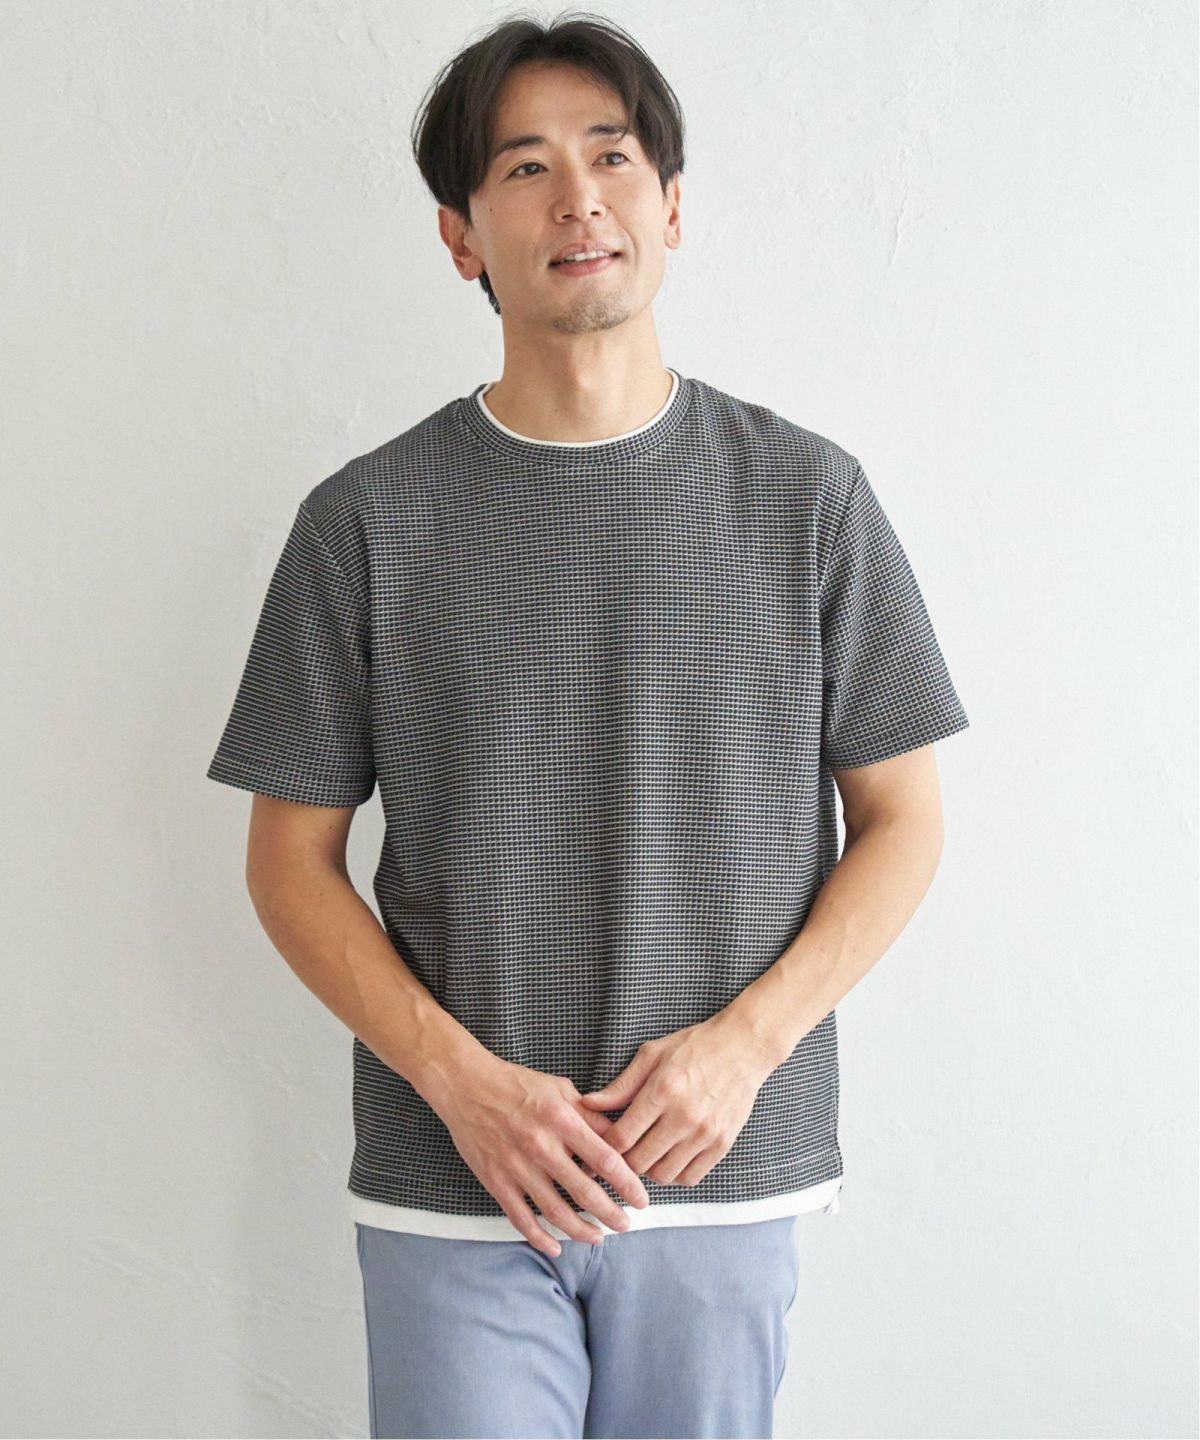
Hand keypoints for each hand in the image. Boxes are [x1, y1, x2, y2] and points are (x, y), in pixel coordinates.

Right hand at [436, 1055, 650, 1256]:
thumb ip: (590, 1115)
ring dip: (580, 1230)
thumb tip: (620, 1138)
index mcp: (561, 1119)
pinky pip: (521, 1218)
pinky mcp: (496, 1180)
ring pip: (555, 1211)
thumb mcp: (560, 1089)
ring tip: (598, 1237)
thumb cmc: (518, 1083)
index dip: (627, 1183)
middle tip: (626, 1225)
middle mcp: (541, 1145)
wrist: (466, 1085)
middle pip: (584, 1191)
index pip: (605, 1158)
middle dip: (610, 1213)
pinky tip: (556, 1246)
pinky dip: (540, 1237)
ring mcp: (516, 1166)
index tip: (641, 1199)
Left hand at [576, 1012, 776, 1187]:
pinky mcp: (722, 1145)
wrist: (742, 1048)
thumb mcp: (651, 1055)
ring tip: (646, 1152)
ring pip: (663, 1175)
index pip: (622, 1138)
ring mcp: (705, 1134)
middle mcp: (684, 1117)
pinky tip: (669, 1156)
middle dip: (623, 1161)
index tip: (600, 1144)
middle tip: (620, 1152)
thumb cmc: (694, 1047)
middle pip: (639, 1162)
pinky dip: (675, 1174)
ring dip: (649, 1169)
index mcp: (662, 1091)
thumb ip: (620, 1085)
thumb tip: (588, 1104)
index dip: (605, 1146)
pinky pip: (690, 1177)